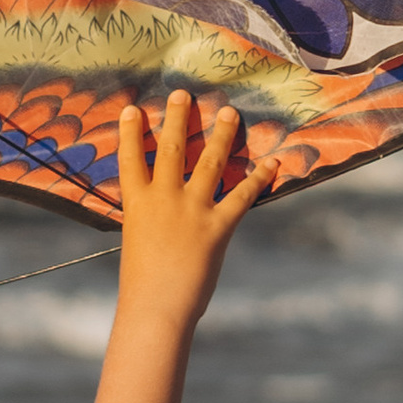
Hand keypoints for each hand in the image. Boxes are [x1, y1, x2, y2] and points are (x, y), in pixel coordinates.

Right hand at [114, 90, 267, 330]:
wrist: (157, 307)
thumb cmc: (143, 284)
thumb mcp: (138, 243)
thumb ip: (150, 221)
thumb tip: (162, 212)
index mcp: (137, 204)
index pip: (131, 159)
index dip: (132, 132)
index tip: (134, 109)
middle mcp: (163, 198)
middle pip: (170, 149)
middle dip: (178, 119)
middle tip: (183, 95)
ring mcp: (192, 210)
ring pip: (208, 162)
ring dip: (220, 135)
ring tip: (228, 113)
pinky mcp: (218, 226)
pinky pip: (242, 196)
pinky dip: (259, 179)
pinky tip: (271, 164)